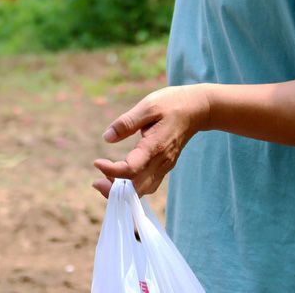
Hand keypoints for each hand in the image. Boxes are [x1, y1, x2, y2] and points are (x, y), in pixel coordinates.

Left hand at [93, 84, 210, 197]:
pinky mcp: (166, 165)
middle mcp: (161, 161)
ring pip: (144, 190)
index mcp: (155, 146)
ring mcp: (165, 165)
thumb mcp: (148, 105)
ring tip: (105, 180)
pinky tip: (120, 178)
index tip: (97, 163)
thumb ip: (127, 122)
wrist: (198, 109)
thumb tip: (107, 137)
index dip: (111, 171)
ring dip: (124, 191)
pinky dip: (134, 187)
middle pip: (137, 188)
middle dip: (115, 190)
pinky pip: (149, 184)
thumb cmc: (171, 103)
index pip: (131, 169)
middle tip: (96, 181)